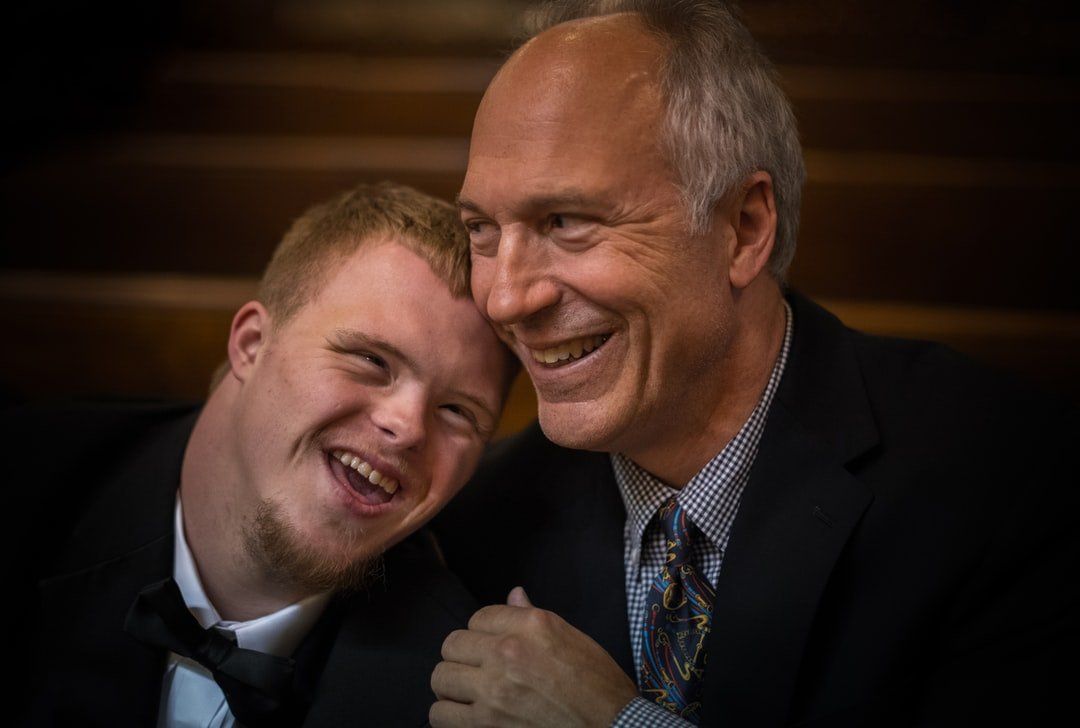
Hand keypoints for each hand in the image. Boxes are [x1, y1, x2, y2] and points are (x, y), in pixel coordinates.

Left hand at [430, 587, 637, 726]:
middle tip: (477, 669)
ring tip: (468, 693)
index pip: (479, 617)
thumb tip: (514, 595)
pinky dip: (448, 715)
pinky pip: (440, 715)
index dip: (484, 633)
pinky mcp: (486, 725)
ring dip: (452, 686)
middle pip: (452, 644)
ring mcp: (494, 691)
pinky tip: (465, 716)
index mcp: (532, 625)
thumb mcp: (572, 638)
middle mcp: (508, 652)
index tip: (493, 647)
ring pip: (441, 678)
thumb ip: (533, 617)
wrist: (612, 727)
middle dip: (462, 656)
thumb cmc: (599, 684)